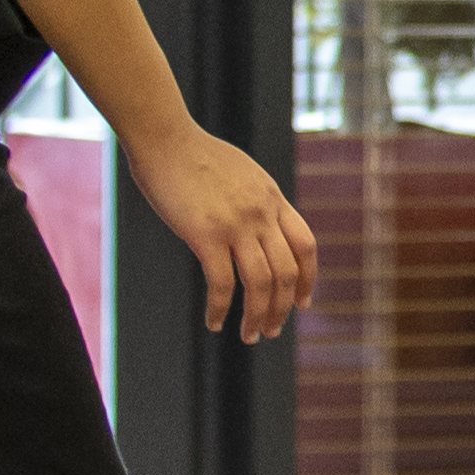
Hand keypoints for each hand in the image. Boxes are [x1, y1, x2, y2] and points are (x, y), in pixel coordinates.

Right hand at [122, 127, 315, 341]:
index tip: (304, 302)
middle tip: (271, 330)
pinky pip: (222, 283)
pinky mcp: (205, 235)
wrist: (165, 138)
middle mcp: (263, 214)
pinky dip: (221, 308)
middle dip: (282, 307)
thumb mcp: (242, 175)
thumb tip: (254, 227)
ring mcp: (237, 225)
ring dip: (257, 316)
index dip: (308, 278)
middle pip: (287, 272)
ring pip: (261, 283)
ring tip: (248, 336)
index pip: (306, 246)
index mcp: (274, 199)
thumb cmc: (194, 155)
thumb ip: (254, 201)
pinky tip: (215, 322)